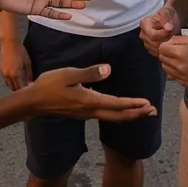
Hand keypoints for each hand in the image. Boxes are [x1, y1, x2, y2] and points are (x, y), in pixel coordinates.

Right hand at [0, 39, 32, 90]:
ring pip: (9, 85)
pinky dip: (10, 82)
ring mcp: (3, 73)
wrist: (9, 43)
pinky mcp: (1, 70)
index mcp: (16, 74)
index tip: (29, 92)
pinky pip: (5, 80)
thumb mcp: (27, 63)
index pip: (20, 88)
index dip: (25, 91)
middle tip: (25, 90)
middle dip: (19, 91)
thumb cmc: (20, 51)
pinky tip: (14, 80)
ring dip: (14, 87)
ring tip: (20, 86)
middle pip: (14, 88)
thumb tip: (30, 83)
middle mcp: (8, 76)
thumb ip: (29, 75)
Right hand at [28, 64, 156, 121]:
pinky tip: (120, 109)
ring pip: (113, 116)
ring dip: (130, 114)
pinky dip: (118, 113)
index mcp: (89, 101)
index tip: (147, 104)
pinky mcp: (82, 112)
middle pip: (118, 115)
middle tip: (154, 112)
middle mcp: (90, 110)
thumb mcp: (68, 74)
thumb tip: (108, 70)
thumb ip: (89, 72)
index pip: (116, 104)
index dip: (133, 104)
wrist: (34, 102)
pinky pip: (106, 115)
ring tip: (143, 112)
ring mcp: (86, 113)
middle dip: (137, 114)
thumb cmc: (49, 85)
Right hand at [140, 5, 180, 56]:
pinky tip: (168, 43)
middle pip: (154, 44)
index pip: (152, 35)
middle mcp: (143, 34)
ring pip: (156, 50)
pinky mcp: (151, 49)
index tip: (169, 30)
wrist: (171, 19)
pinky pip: (157, 54)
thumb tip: (168, 28)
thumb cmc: (168, 15)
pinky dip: (165, 50)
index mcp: (144, 24)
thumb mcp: (168, 12)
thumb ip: (166, 19)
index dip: (163, 34)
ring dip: (165, 45)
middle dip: (165, 40)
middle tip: (171, 34)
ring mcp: (146, 42)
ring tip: (170, 37)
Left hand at [159, 35, 187, 87]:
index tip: (171, 46)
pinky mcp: (184, 83)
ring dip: (169, 64)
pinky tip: (183, 69)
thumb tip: (167, 43)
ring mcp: (181, 76)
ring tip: (178, 61)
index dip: (165, 46)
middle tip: (175, 53)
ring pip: (165, 69)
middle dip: (166, 54)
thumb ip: (177, 39)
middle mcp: (178, 66)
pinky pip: (173, 77)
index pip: (161, 48)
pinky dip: (175, 72)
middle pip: (162, 59)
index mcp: (180, 53)